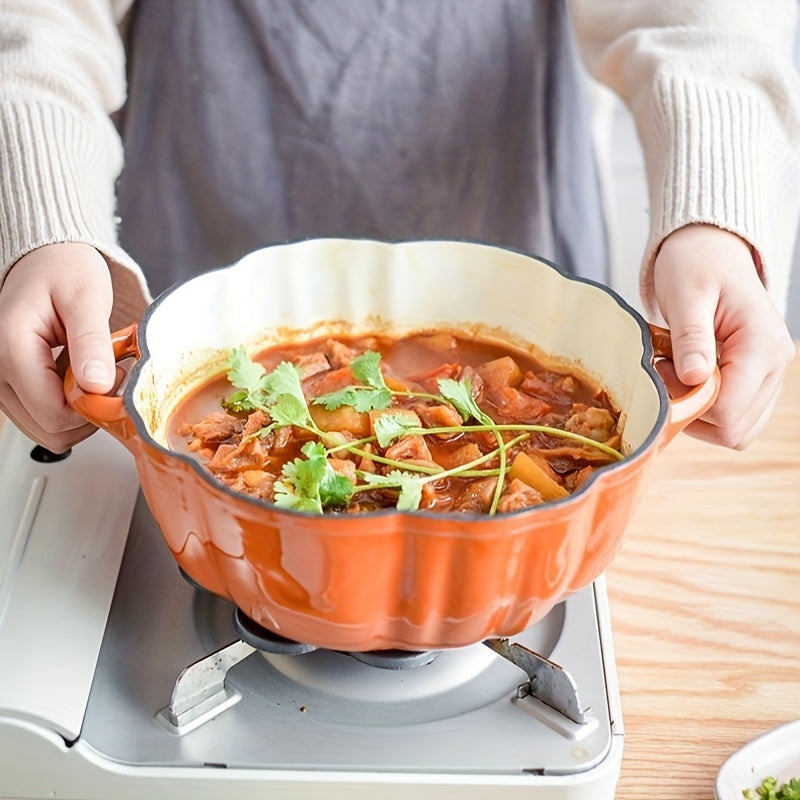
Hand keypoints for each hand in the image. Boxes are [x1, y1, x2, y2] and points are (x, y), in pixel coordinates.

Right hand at [0, 243, 115, 451]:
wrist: (46, 260)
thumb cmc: (64, 270)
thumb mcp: (86, 298)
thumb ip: (91, 342)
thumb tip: (97, 384)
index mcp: (10, 346)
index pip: (53, 412)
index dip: (92, 406)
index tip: (114, 378)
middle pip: (49, 429)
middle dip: (87, 413)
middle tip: (108, 376)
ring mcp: (1, 382)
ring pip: (46, 429)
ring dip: (78, 412)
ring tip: (93, 374)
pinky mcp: (11, 386)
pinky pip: (42, 417)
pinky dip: (68, 406)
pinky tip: (78, 377)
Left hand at [651, 224, 794, 448]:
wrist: (710, 249)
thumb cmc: (696, 265)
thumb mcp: (686, 296)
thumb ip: (691, 339)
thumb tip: (694, 378)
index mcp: (762, 345)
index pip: (727, 410)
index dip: (688, 405)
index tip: (664, 374)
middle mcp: (775, 365)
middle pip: (734, 430)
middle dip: (692, 413)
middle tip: (667, 374)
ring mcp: (770, 374)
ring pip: (735, 430)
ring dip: (698, 414)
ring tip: (677, 373)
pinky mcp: (757, 378)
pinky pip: (734, 416)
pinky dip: (706, 409)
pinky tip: (688, 378)